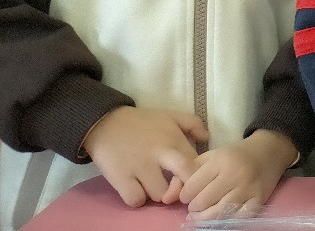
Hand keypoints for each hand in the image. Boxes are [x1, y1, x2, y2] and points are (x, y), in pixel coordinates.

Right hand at [82, 105, 207, 206]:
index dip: (197, 175)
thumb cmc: (142, 122)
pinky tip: (136, 189)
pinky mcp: (120, 178)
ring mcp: (140, 167)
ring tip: (153, 186)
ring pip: (159, 195)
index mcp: (174, 140)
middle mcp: (160, 154)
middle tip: (175, 190)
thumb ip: (192, 123)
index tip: (190, 178)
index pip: (196, 164)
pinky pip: (136, 200)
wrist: (105, 123)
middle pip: (184, 178)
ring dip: (158, 195)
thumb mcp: (170, 116)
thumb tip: (208, 137)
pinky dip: (137, 198)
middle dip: (183, 189)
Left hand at [166, 129, 296, 218]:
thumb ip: (188, 172)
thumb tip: (169, 196)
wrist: (268, 151)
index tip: (187, 196)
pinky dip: (226, 220)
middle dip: (194, 207)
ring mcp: (248, 188)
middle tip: (195, 206)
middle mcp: (235, 174)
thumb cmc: (234, 155)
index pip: (192, 186)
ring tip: (200, 215)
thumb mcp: (210, 156)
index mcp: (220, 160)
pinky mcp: (259, 199)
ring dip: (205, 218)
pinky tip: (219, 217)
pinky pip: (238, 217)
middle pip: (203, 201)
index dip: (184, 195)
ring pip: (218, 212)